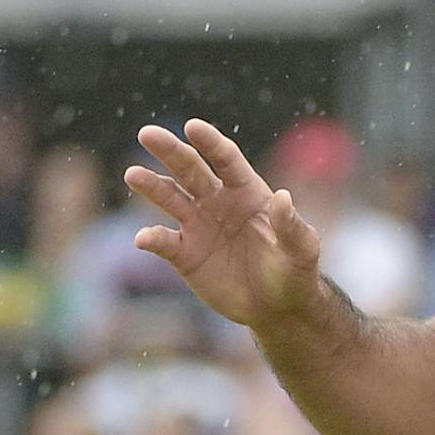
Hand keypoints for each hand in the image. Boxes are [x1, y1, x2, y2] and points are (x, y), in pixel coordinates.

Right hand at [124, 120, 323, 328]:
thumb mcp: (302, 250)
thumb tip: (282, 197)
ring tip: (133, 174)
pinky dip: (151, 239)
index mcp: (247, 191)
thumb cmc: (295, 272)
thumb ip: (291, 225)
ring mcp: (198, 226)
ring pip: (170, 198)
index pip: (226, 159)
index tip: (193, 126)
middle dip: (170, 151)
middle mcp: (218, 201)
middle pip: (190, 169)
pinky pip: (164, 241)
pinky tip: (142, 239)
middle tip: (147, 134)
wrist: (276, 307)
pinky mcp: (185, 254)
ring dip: (152, 186)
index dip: (210, 143)